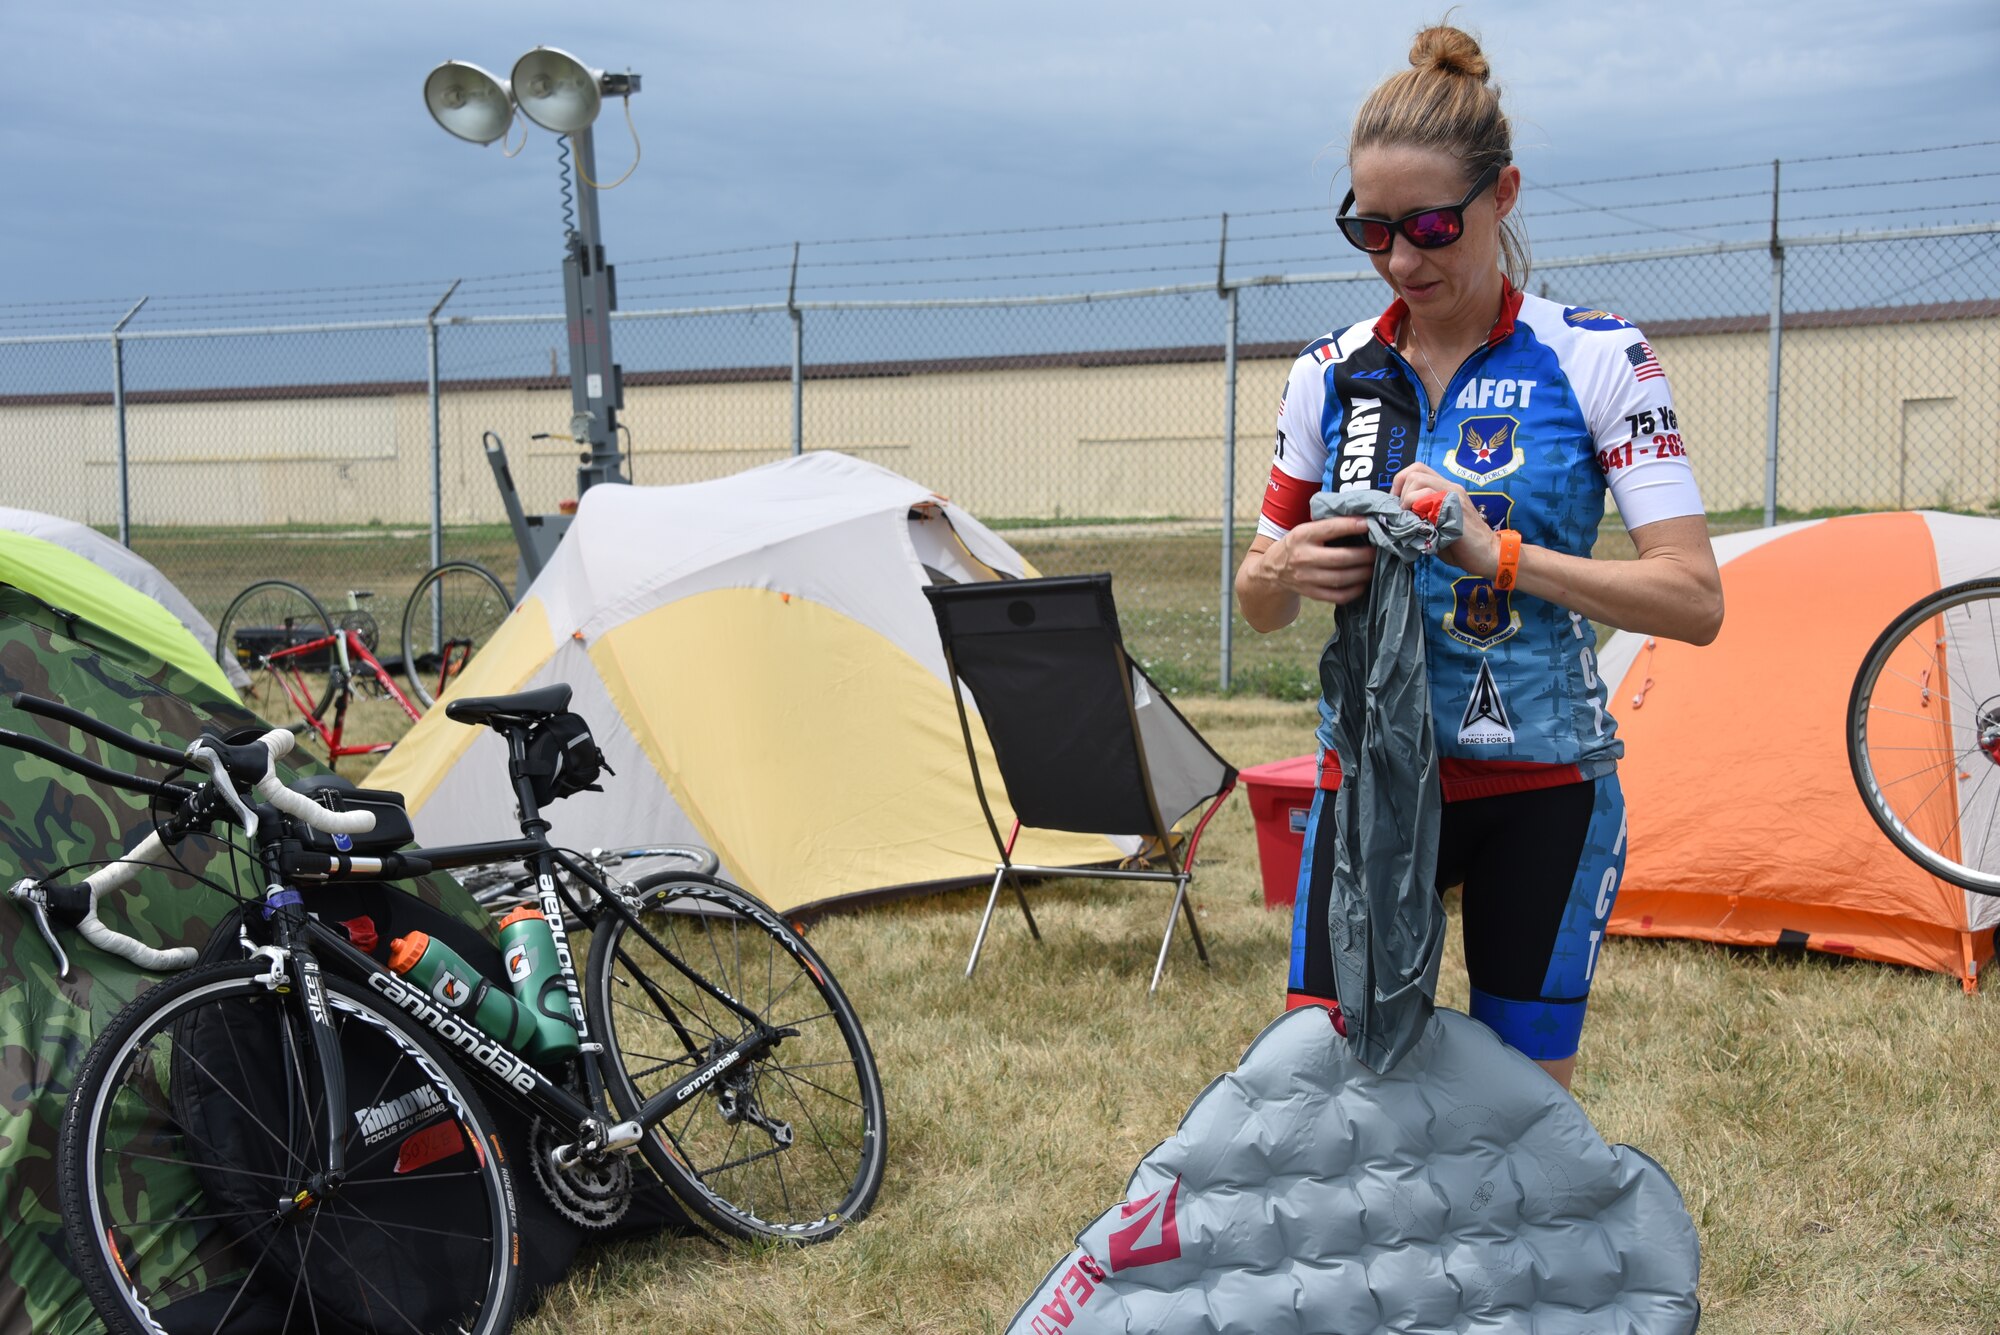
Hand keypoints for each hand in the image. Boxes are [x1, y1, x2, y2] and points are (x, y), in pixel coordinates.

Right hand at [1254, 516, 1376, 606]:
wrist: (1272, 571)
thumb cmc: (1296, 545)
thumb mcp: (1304, 530)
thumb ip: (1327, 527)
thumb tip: (1362, 522)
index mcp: (1302, 535)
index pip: (1330, 529)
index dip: (1352, 526)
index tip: (1369, 524)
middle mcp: (1303, 557)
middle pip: (1340, 558)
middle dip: (1364, 555)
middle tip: (1378, 551)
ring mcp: (1306, 578)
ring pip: (1341, 578)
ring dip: (1363, 573)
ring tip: (1373, 567)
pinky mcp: (1311, 593)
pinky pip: (1338, 596)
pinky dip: (1354, 591)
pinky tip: (1363, 583)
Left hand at [1391, 463, 1498, 577]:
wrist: (1489, 555)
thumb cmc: (1462, 546)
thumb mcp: (1436, 527)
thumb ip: (1420, 517)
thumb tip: (1397, 517)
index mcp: (1446, 489)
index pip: (1418, 469)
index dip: (1400, 483)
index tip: (1397, 505)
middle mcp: (1450, 486)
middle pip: (1414, 472)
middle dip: (1400, 492)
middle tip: (1402, 513)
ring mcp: (1453, 495)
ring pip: (1418, 480)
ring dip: (1406, 499)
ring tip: (1411, 518)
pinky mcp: (1454, 506)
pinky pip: (1427, 496)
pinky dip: (1415, 508)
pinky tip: (1419, 523)